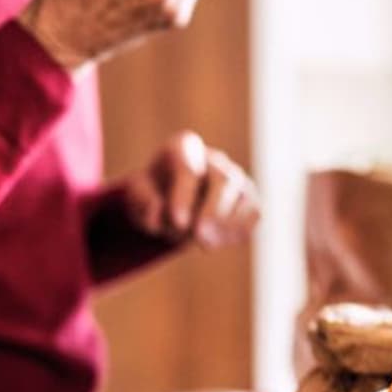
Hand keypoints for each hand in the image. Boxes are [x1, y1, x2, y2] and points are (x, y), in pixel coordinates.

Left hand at [122, 131, 259, 248]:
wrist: (169, 200)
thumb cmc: (152, 193)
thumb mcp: (136, 194)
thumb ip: (142, 201)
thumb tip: (157, 215)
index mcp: (184, 148)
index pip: (188, 167)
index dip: (184, 195)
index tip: (177, 220)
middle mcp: (215, 160)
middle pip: (224, 179)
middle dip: (214, 210)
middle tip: (199, 236)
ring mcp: (237, 180)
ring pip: (244, 198)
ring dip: (227, 225)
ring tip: (205, 244)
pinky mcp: (250, 200)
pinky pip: (255, 214)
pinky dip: (241, 231)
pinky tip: (219, 241)